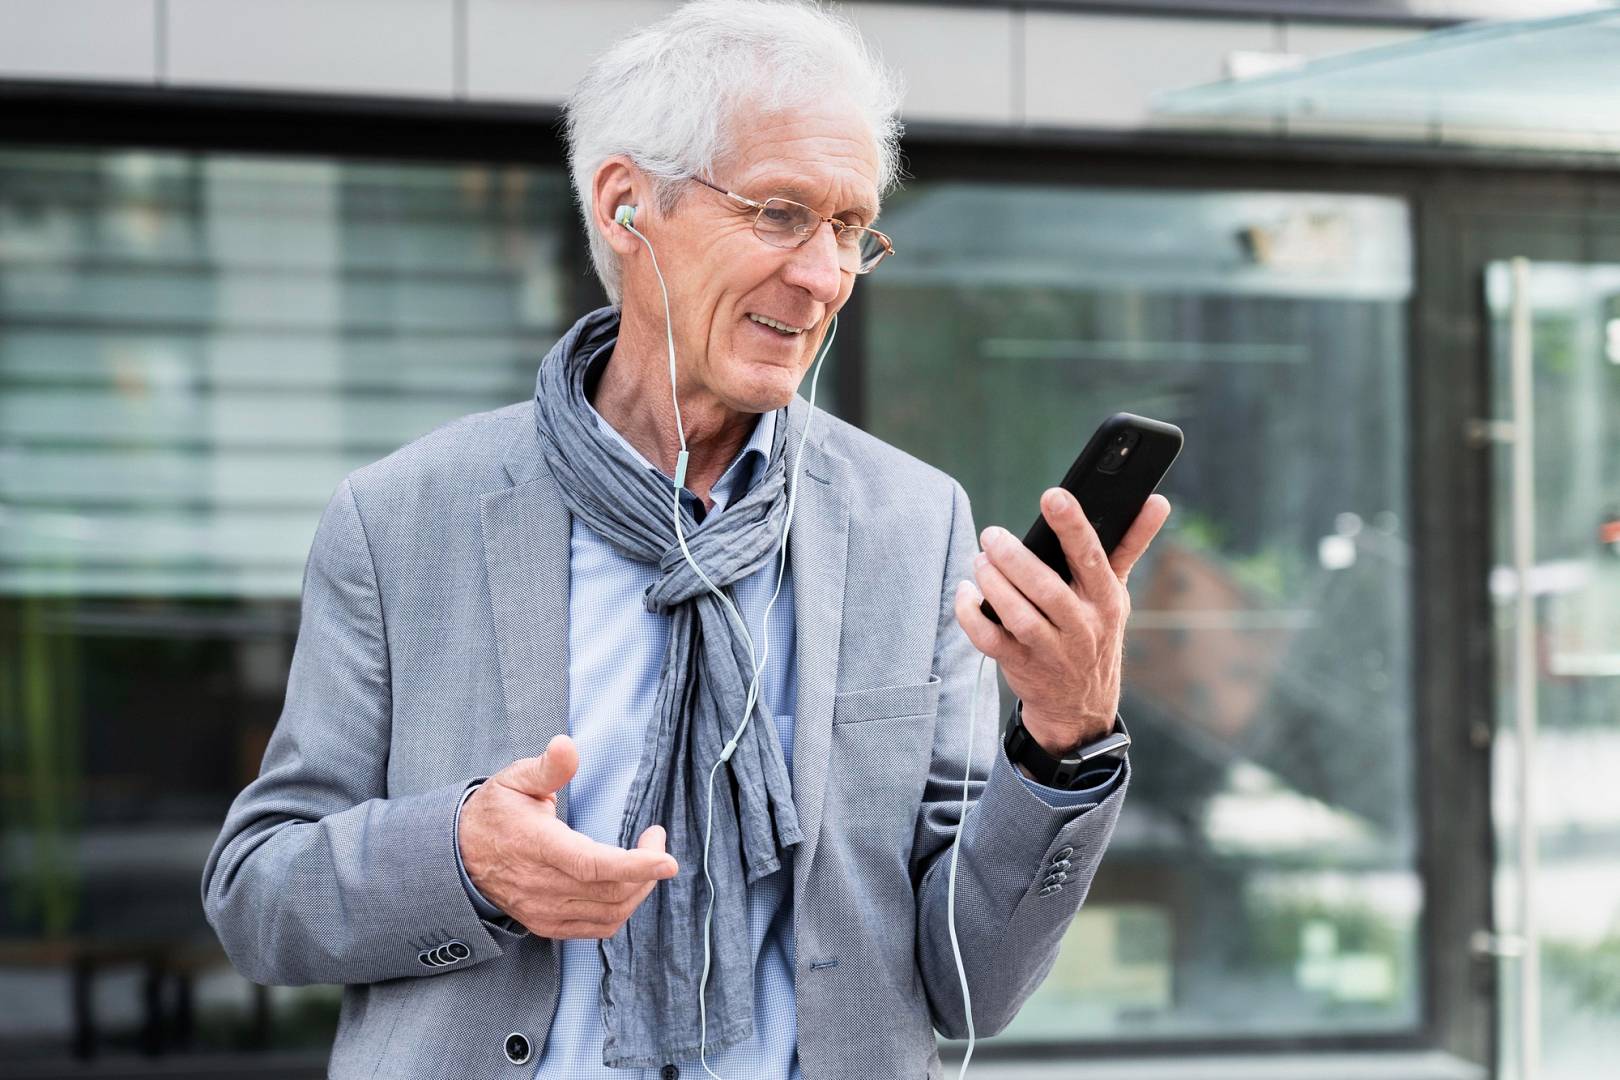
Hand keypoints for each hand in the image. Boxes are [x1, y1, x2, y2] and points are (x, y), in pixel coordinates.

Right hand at [458, 733, 677, 939]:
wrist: (459, 856)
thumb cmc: (496, 812)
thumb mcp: (516, 779)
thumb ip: (548, 766)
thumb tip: (567, 744)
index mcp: (538, 845)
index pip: (592, 864)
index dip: (634, 866)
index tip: (668, 860)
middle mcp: (541, 885)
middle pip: (610, 891)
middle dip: (647, 868)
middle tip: (655, 838)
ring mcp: (544, 910)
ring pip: (609, 914)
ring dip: (638, 890)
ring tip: (646, 860)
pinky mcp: (547, 924)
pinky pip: (597, 928)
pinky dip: (621, 908)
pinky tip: (626, 884)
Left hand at [953, 489, 1170, 754]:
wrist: (1081, 706)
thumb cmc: (1096, 632)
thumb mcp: (1117, 592)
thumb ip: (1131, 544)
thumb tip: (1157, 501)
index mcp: (1106, 599)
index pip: (1091, 557)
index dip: (1072, 526)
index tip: (1053, 496)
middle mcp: (1082, 626)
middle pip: (1047, 589)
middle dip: (1016, 559)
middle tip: (992, 535)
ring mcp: (1051, 650)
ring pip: (1019, 616)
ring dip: (994, 585)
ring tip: (980, 560)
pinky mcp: (1021, 666)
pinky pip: (991, 641)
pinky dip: (972, 615)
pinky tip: (965, 593)